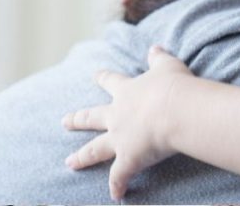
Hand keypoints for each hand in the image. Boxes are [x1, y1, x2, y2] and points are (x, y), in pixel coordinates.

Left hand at [62, 46, 192, 199]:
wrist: (176, 110)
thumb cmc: (174, 86)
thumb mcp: (168, 66)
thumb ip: (159, 58)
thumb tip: (155, 48)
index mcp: (128, 92)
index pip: (112, 81)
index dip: (103, 78)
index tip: (94, 74)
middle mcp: (118, 115)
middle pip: (93, 117)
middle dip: (78, 119)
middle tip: (64, 121)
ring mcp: (120, 139)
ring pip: (95, 149)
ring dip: (83, 157)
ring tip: (70, 162)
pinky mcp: (129, 160)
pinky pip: (120, 176)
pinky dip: (117, 185)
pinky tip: (116, 194)